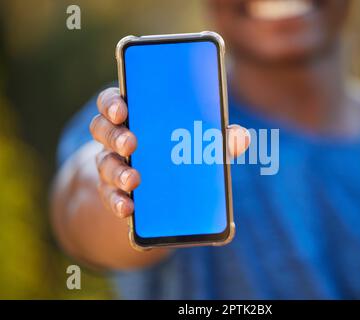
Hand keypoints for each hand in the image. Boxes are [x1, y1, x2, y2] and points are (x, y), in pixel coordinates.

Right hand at [90, 87, 249, 217]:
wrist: (153, 186)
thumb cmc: (174, 152)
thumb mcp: (195, 142)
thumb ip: (216, 138)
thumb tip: (242, 138)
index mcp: (134, 116)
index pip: (113, 101)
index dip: (112, 103)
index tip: (123, 109)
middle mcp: (116, 137)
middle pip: (102, 129)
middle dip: (115, 136)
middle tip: (132, 143)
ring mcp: (111, 164)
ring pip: (104, 162)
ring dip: (118, 171)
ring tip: (134, 180)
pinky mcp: (113, 190)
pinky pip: (109, 195)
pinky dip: (118, 202)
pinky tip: (128, 208)